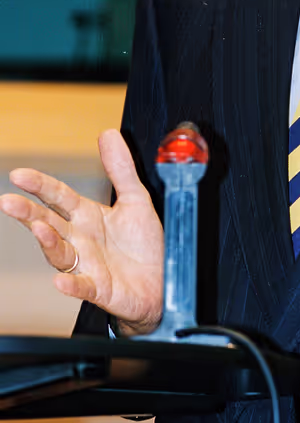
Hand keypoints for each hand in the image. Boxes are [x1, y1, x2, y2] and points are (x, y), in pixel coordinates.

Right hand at [0, 129, 163, 334]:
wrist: (162, 282)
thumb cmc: (144, 244)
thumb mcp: (135, 199)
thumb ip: (120, 169)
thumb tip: (108, 134)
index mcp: (87, 216)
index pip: (58, 197)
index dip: (40, 185)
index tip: (18, 175)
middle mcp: (81, 239)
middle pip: (49, 223)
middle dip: (28, 213)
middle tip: (8, 202)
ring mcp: (86, 265)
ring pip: (59, 253)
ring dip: (48, 242)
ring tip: (39, 228)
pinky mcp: (99, 288)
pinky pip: (81, 286)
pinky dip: (70, 284)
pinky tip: (61, 281)